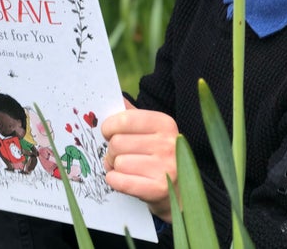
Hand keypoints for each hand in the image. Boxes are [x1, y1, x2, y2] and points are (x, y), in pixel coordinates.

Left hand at [101, 100, 178, 221]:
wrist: (178, 190)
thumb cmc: (155, 154)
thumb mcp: (147, 130)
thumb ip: (129, 114)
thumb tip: (110, 96)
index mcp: (165, 123)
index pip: (124, 119)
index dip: (108, 127)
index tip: (108, 133)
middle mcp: (169, 144)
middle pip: (117, 142)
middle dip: (111, 150)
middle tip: (118, 155)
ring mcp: (167, 168)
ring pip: (118, 162)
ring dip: (114, 167)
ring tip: (125, 168)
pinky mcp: (159, 189)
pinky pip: (120, 181)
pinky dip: (114, 180)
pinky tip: (122, 179)